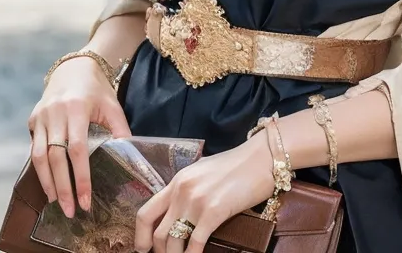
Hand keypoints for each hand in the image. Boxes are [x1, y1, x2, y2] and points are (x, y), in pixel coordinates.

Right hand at [27, 56, 130, 217]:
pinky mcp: (33, 120)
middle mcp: (55, 113)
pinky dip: (40, 169)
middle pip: (55, 158)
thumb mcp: (113, 105)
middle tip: (69, 211)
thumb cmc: (97, 89)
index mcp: (77, 108)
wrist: (73, 68)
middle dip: (62, 188)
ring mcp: (41, 116)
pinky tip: (48, 183)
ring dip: (47, 183)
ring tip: (56, 202)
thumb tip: (129, 156)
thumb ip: (120, 130)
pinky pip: (34, 149)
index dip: (81, 178)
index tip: (86, 200)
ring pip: (39, 157)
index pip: (77, 150)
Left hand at [134, 129, 274, 252]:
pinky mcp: (213, 211)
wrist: (261, 158)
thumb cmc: (236, 166)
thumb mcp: (203, 172)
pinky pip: (195, 244)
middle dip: (160, 252)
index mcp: (177, 181)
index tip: (144, 249)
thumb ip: (188, 189)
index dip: (141, 237)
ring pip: (173, 242)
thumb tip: (179, 210)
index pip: (146, 212)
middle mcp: (181, 191)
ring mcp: (196, 201)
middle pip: (157, 233)